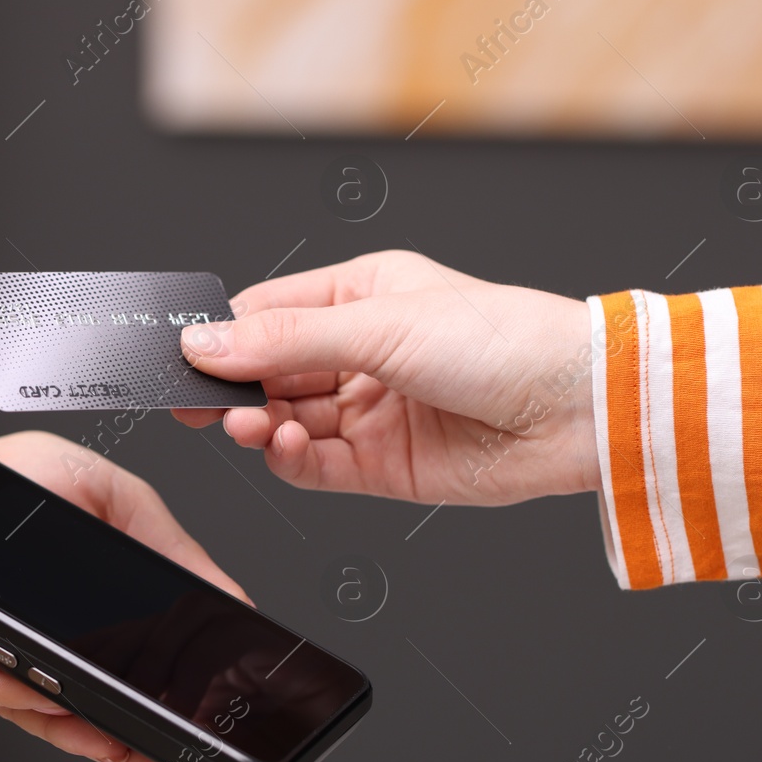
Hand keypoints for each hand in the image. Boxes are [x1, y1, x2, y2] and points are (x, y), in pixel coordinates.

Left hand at [0, 430, 251, 761]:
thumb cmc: (9, 479)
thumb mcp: (111, 495)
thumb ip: (168, 545)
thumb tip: (226, 599)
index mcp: (98, 593)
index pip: (153, 650)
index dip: (190, 688)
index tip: (220, 720)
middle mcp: (64, 633)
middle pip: (123, 697)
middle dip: (165, 740)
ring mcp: (26, 655)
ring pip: (83, 716)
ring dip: (128, 747)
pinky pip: (32, 707)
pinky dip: (71, 727)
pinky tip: (104, 738)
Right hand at [174, 249, 599, 505]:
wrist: (580, 410)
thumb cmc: (506, 340)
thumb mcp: (382, 323)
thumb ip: (287, 339)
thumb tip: (207, 343)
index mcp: (360, 295)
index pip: (268, 314)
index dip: (223, 337)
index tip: (182, 356)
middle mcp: (361, 352)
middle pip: (270, 372)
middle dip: (233, 389)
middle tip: (194, 406)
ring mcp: (371, 410)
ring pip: (287, 420)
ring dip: (260, 425)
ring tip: (248, 426)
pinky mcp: (383, 465)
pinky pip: (316, 466)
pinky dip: (291, 460)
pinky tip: (285, 446)